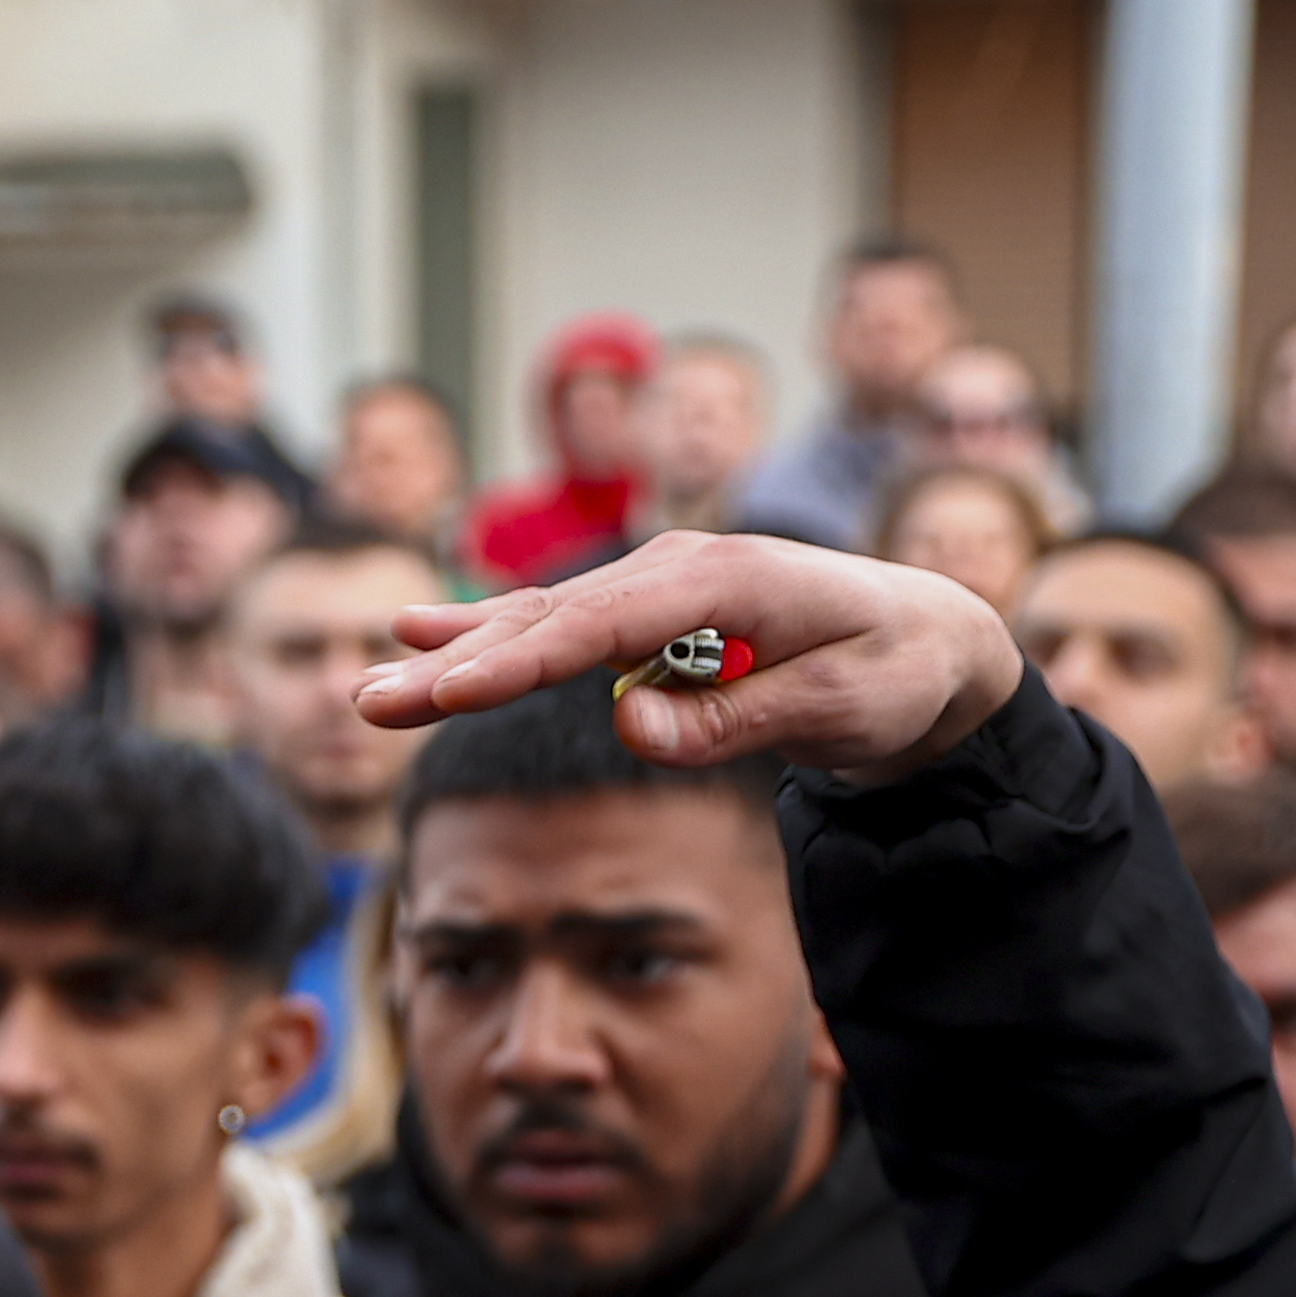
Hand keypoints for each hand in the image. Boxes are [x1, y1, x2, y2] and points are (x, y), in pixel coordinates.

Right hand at [350, 530, 1023, 789]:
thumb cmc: (893, 673)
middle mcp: (676, 568)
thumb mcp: (841, 707)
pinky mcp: (645, 611)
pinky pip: (555, 626)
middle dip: (453, 666)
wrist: (926, 637)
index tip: (447, 699)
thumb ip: (738, 720)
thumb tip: (632, 727)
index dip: (520, 665)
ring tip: (370, 687)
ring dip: (450, 658)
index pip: (604, 626)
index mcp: (727, 579)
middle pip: (548, 623)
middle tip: (369, 704)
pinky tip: (416, 633)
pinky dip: (485, 634)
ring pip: (537, 624)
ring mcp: (655, 585)